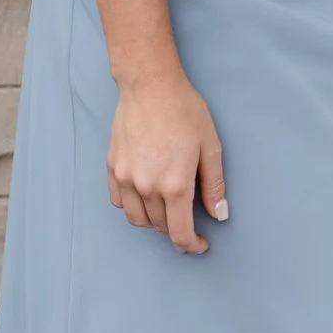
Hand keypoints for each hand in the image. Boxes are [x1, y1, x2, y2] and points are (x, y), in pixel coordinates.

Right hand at [108, 69, 226, 253]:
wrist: (150, 87)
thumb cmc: (185, 111)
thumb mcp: (210, 147)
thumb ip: (214, 185)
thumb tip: (219, 214)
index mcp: (174, 185)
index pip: (179, 233)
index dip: (192, 245)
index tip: (201, 245)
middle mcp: (146, 187)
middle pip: (160, 227)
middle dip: (176, 231)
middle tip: (190, 223)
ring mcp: (126, 179)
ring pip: (137, 219)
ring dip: (154, 222)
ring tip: (169, 211)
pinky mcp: (113, 169)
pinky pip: (120, 202)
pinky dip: (133, 207)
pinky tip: (146, 197)